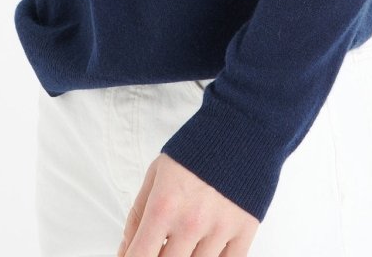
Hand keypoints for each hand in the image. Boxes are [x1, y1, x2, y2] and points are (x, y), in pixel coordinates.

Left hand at [117, 153, 259, 256]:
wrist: (240, 127)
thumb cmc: (197, 147)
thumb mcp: (157, 173)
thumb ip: (137, 215)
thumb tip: (126, 248)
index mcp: (164, 205)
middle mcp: (190, 222)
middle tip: (163, 242)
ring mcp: (219, 230)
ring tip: (185, 239)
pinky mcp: (244, 232)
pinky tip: (206, 248)